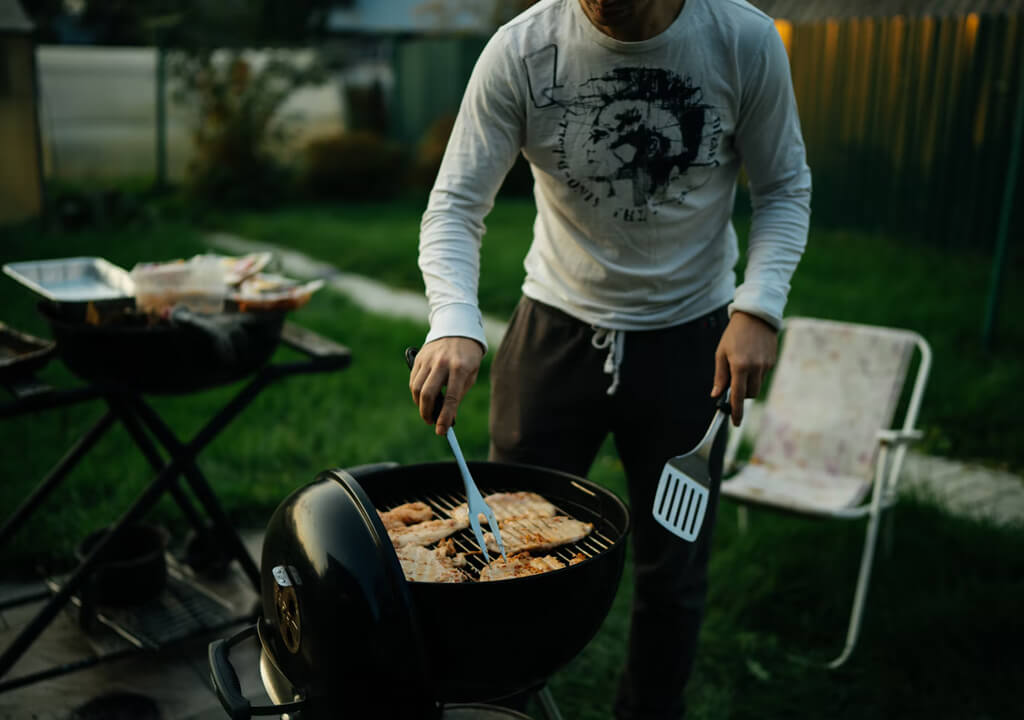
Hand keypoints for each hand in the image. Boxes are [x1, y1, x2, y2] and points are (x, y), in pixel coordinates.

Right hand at [409, 337, 483, 434]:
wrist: (458, 330)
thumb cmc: (468, 357)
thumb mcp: (471, 375)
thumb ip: (458, 394)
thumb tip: (447, 417)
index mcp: (460, 368)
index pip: (451, 397)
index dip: (445, 417)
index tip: (441, 431)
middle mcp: (442, 363)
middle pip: (428, 393)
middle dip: (427, 413)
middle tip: (431, 422)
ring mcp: (428, 359)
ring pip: (417, 388)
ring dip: (420, 405)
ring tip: (427, 411)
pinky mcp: (419, 358)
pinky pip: (413, 380)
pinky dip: (416, 393)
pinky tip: (422, 398)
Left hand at [711, 311, 778, 425]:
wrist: (755, 316)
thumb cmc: (734, 335)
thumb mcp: (721, 353)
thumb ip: (720, 376)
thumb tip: (716, 394)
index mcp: (740, 366)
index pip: (738, 395)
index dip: (736, 411)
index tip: (735, 422)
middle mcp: (755, 367)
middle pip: (750, 394)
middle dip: (741, 394)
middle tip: (733, 382)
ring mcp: (766, 365)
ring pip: (757, 386)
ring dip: (748, 384)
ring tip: (741, 366)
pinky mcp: (772, 361)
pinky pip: (763, 375)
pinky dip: (755, 374)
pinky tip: (751, 358)